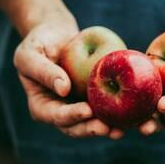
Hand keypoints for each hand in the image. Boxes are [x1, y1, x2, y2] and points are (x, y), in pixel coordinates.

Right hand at [14, 20, 123, 139]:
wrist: (56, 34)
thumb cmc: (38, 42)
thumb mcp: (30, 54)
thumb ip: (43, 71)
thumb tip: (63, 89)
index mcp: (42, 106)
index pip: (56, 116)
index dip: (71, 116)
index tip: (87, 111)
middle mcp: (60, 112)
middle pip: (76, 127)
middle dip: (92, 129)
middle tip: (109, 128)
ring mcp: (78, 107)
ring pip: (93, 122)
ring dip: (108, 127)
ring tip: (124, 127)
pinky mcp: (95, 100)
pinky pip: (107, 108)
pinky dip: (120, 112)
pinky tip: (134, 113)